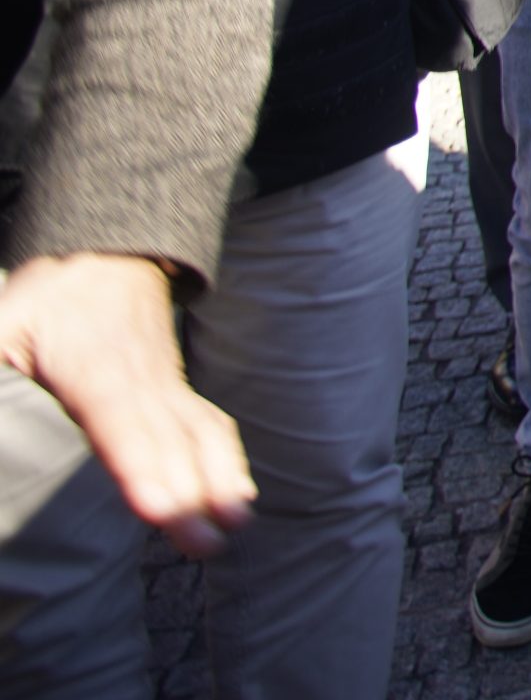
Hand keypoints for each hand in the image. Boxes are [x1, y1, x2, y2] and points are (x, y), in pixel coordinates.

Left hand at [0, 254, 255, 556]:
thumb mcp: (0, 325)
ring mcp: (168, 384)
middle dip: (192, 493)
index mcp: (94, 368)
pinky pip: (211, 426)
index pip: (122, 424)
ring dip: (221, 479)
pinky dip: (228, 462)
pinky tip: (238, 498)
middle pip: (172, 441)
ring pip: (202, 433)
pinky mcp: (178, 390)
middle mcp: (143, 379)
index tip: (160, 509)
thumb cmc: (45, 299)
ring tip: (233, 524)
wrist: (105, 255)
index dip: (141, 468)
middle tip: (204, 543)